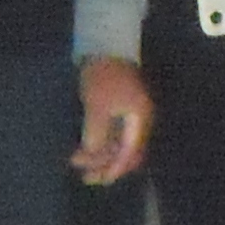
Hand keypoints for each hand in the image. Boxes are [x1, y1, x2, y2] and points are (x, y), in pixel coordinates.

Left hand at [73, 56, 152, 185]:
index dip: (114, 168)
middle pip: (128, 153)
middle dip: (109, 168)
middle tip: (88, 179)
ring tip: (84, 167)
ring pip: (121, 146)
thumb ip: (95, 133)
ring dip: (104, 158)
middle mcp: (139, 121)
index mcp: (139, 120)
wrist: (105, 45)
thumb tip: (91, 155)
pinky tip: (91, 151)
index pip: (130, 153)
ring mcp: (131, 116)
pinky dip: (103, 146)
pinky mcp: (121, 110)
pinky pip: (115, 136)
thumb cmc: (103, 75)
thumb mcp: (97, 105)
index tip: (99, 179)